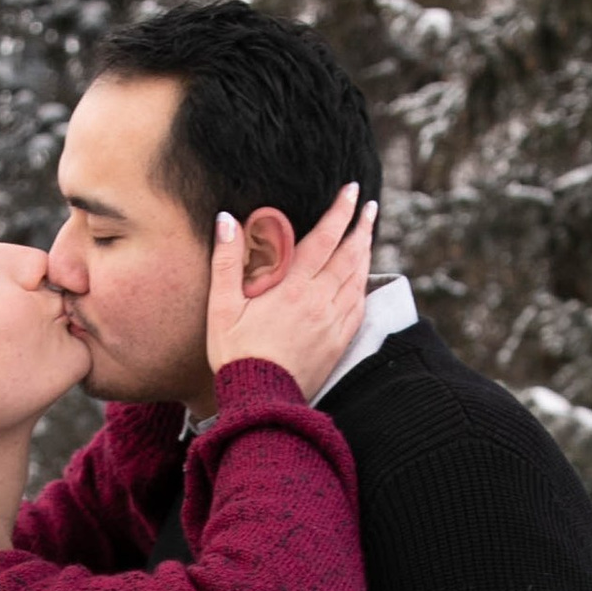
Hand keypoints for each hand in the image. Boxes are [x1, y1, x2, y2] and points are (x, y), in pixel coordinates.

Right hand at [206, 179, 376, 399]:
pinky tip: (362, 277)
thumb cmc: (237, 354)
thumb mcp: (222, 307)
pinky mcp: (339, 342)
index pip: (324, 239)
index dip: (339, 212)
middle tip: (369, 205)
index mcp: (294, 288)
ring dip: (365, 252)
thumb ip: (226, 261)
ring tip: (368, 232)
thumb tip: (227, 220)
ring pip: (358, 278)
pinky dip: (363, 285)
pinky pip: (358, 306)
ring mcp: (334, 323)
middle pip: (350, 255)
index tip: (350, 190)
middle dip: (361, 226)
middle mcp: (320, 302)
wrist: (261, 400)